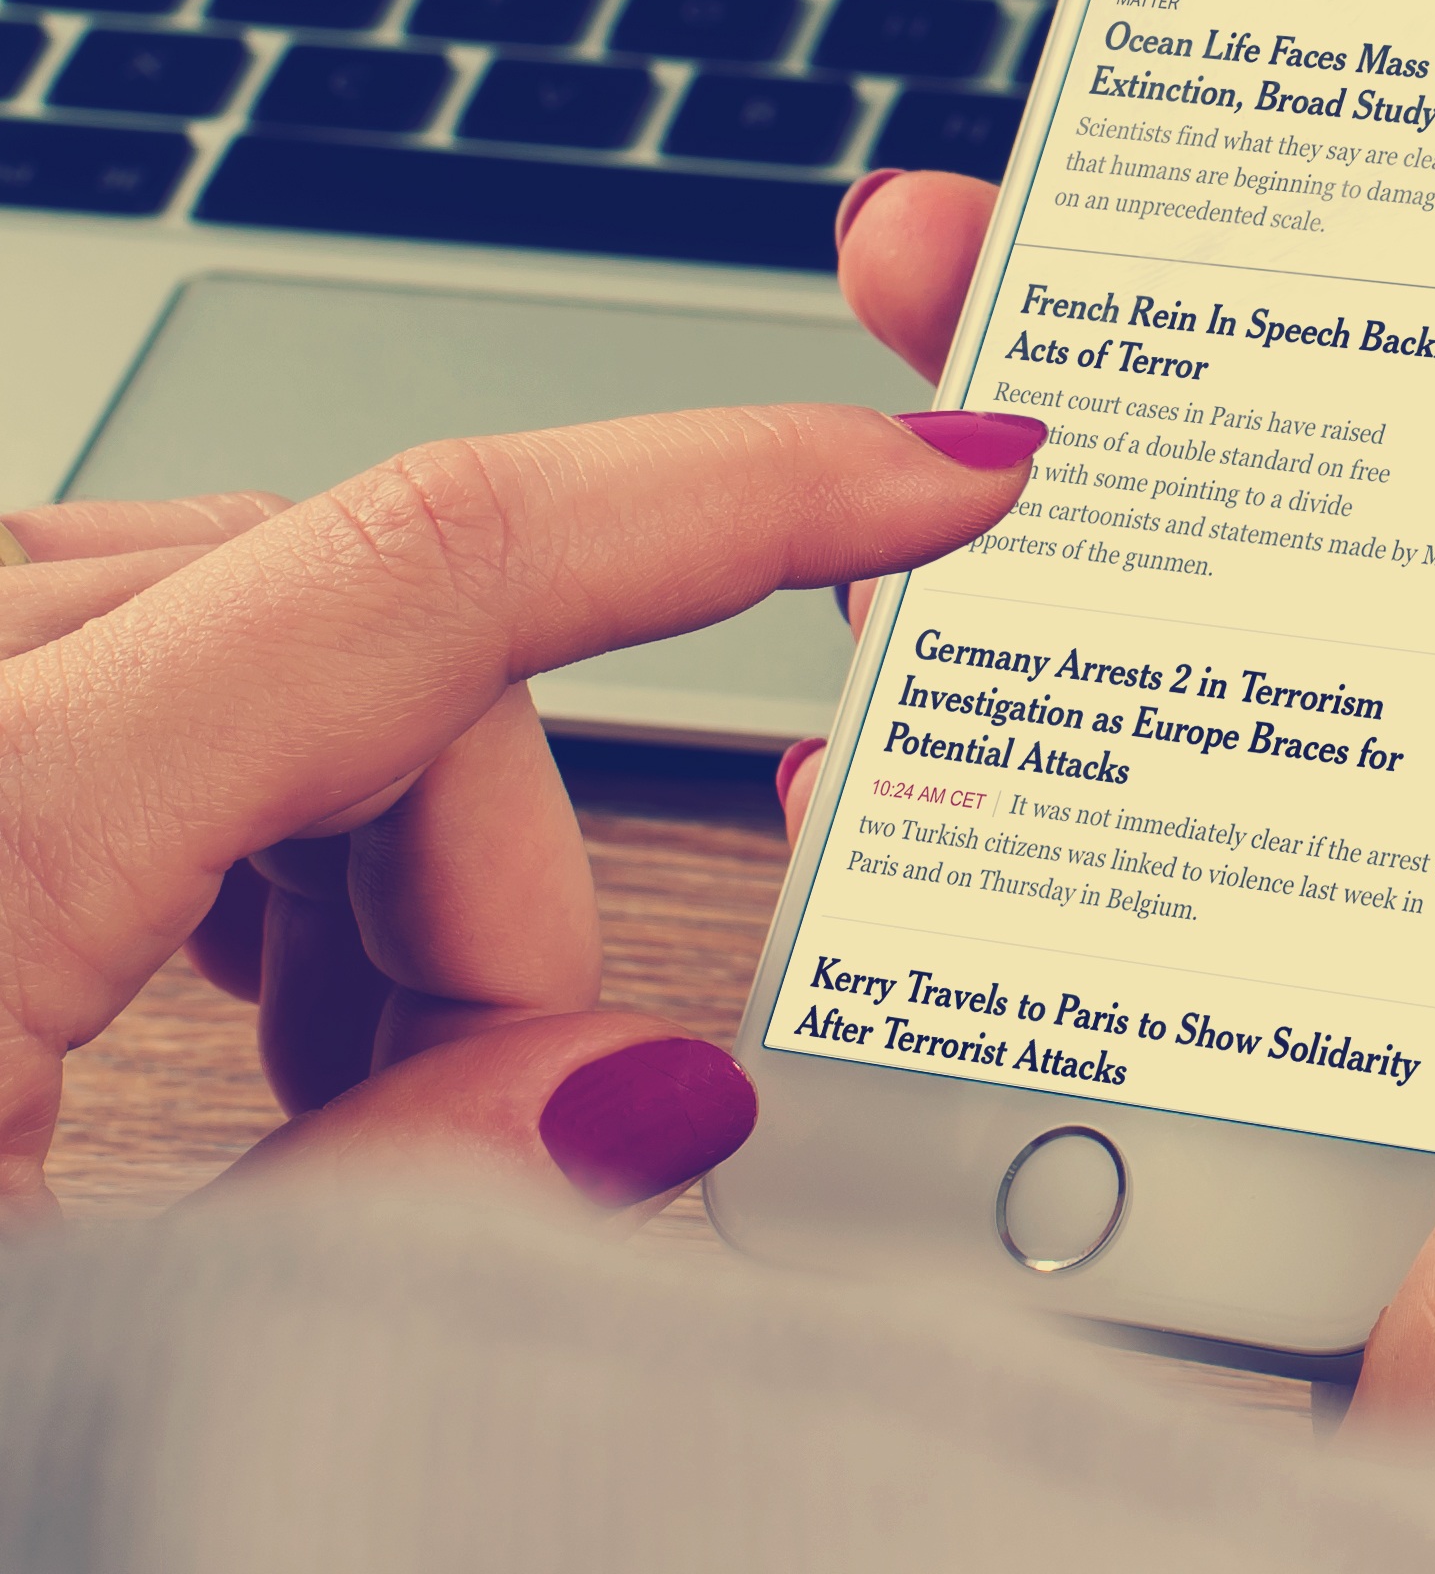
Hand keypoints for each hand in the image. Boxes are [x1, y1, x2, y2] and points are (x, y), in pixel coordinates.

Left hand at [0, 408, 1041, 1215]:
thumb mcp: (76, 1356)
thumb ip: (378, 1209)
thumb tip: (652, 1091)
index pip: (441, 564)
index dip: (744, 498)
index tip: (952, 474)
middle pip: (392, 633)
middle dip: (503, 872)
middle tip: (471, 1117)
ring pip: (288, 621)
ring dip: (381, 847)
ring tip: (313, 1090)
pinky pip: (156, 637)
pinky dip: (254, 801)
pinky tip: (218, 982)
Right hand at [819, 127, 1434, 1573]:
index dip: (1364, 194)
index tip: (1197, 127)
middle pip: (1328, 451)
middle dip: (1125, 342)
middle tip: (946, 269)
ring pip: (1208, 643)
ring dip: (1031, 556)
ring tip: (881, 492)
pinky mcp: (1346, 1014)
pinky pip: (1150, 863)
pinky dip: (1014, 795)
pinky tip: (899, 743)